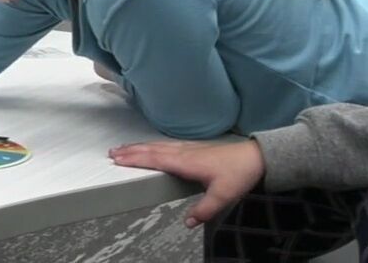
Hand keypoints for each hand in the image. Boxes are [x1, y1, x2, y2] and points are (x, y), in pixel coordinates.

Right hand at [108, 140, 265, 226]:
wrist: (254, 157)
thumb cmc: (239, 174)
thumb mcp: (223, 196)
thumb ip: (204, 210)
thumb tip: (187, 222)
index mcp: (186, 162)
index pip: (155, 159)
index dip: (135, 159)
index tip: (118, 159)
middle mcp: (184, 152)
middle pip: (152, 150)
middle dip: (131, 151)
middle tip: (112, 152)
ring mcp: (188, 148)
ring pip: (158, 146)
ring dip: (139, 146)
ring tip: (124, 148)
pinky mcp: (194, 148)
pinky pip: (166, 145)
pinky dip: (152, 145)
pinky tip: (151, 147)